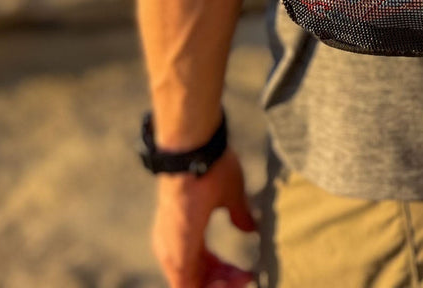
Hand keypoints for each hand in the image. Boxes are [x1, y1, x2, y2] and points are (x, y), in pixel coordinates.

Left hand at [152, 147, 257, 287]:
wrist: (193, 149)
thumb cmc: (210, 165)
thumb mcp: (231, 194)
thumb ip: (239, 215)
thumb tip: (251, 229)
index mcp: (182, 234)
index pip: (200, 267)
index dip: (224, 274)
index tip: (247, 271)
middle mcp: (170, 246)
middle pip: (196, 280)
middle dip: (224, 282)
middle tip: (247, 276)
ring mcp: (170, 249)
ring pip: (190, 286)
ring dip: (218, 285)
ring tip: (242, 277)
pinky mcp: (176, 250)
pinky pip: (186, 286)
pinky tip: (229, 282)